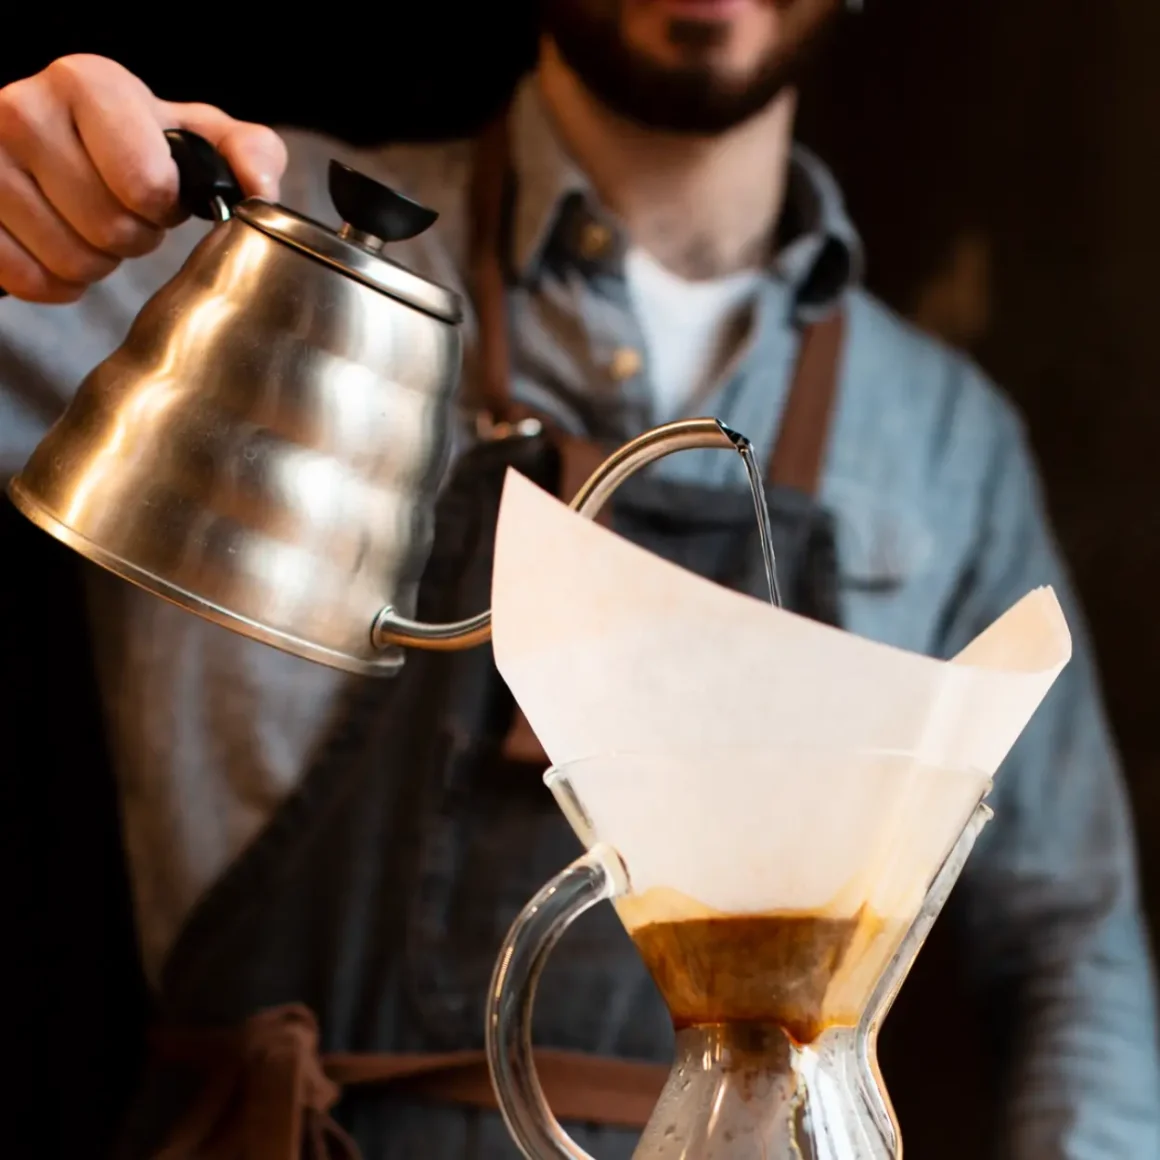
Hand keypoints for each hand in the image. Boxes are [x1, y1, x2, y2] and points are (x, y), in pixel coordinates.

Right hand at [0, 54, 286, 301]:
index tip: (158, 194)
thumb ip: (250, 154)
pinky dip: (55, 282)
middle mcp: (22, 107)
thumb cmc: (135, 144)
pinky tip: (56, 247)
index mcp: (87, 83)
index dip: (163, 206)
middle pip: (111, 230)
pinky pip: (30, 280)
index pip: (147, 183)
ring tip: (89, 227)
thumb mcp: (199, 136)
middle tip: (123, 214)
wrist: (54, 149)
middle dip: (131, 237)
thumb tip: (261, 191)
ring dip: (95, 262)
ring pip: (71, 260)